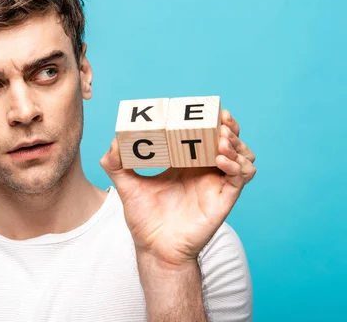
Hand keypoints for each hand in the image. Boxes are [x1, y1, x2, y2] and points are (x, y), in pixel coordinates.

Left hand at [100, 110, 255, 267]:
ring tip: (221, 140)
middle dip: (227, 125)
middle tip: (220, 119)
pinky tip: (221, 160)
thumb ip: (115, 163)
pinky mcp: (224, 198)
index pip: (204, 133)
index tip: (204, 108)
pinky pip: (243, 176)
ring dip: (236, 143)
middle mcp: (204, 170)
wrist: (154, 247)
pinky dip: (237, 164)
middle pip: (228, 139)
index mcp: (185, 161)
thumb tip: (113, 141)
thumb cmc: (144, 218)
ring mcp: (216, 183)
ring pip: (242, 155)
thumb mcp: (126, 185)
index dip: (209, 119)